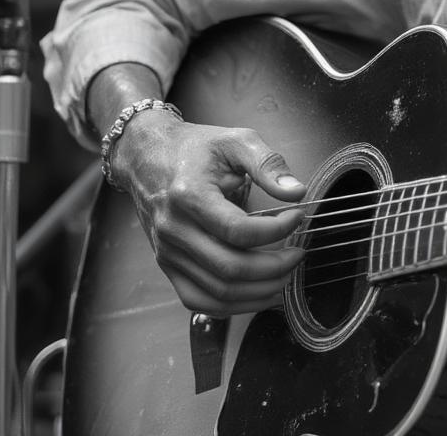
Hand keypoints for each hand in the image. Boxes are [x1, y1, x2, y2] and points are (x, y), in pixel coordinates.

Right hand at [92, 65, 307, 315]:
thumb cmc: (195, 149)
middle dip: (274, 268)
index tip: (298, 216)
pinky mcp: (167, 266)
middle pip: (229, 269)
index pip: (237, 230)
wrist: (148, 158)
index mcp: (189, 196)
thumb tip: (296, 192)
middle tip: (298, 255)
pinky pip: (199, 300)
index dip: (275, 230)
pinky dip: (232, 306)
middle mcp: (174, 230)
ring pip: (217, 293)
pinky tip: (258, 293)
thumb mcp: (235, 141)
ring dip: (258, 292)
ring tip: (286, 276)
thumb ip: (268, 164)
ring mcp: (168, 254)